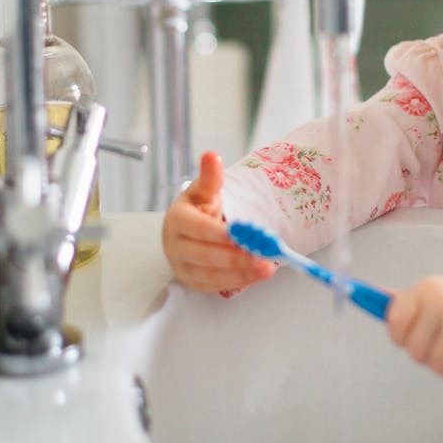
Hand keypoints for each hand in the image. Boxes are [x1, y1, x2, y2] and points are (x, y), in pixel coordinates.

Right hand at [162, 151, 275, 292]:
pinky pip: (215, 287)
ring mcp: (183, 267)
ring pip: (211, 275)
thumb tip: (212, 156)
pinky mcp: (194, 282)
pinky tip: (256, 275)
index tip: (240, 234)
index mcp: (177, 220)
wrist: (190, 229)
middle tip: (262, 255)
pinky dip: (238, 282)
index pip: (196, 229)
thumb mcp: (203, 190)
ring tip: (266, 268)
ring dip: (241, 273)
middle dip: (236, 257)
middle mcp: (175, 246)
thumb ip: (210, 177)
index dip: (218, 233)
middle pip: (205, 256)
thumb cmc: (197, 208)